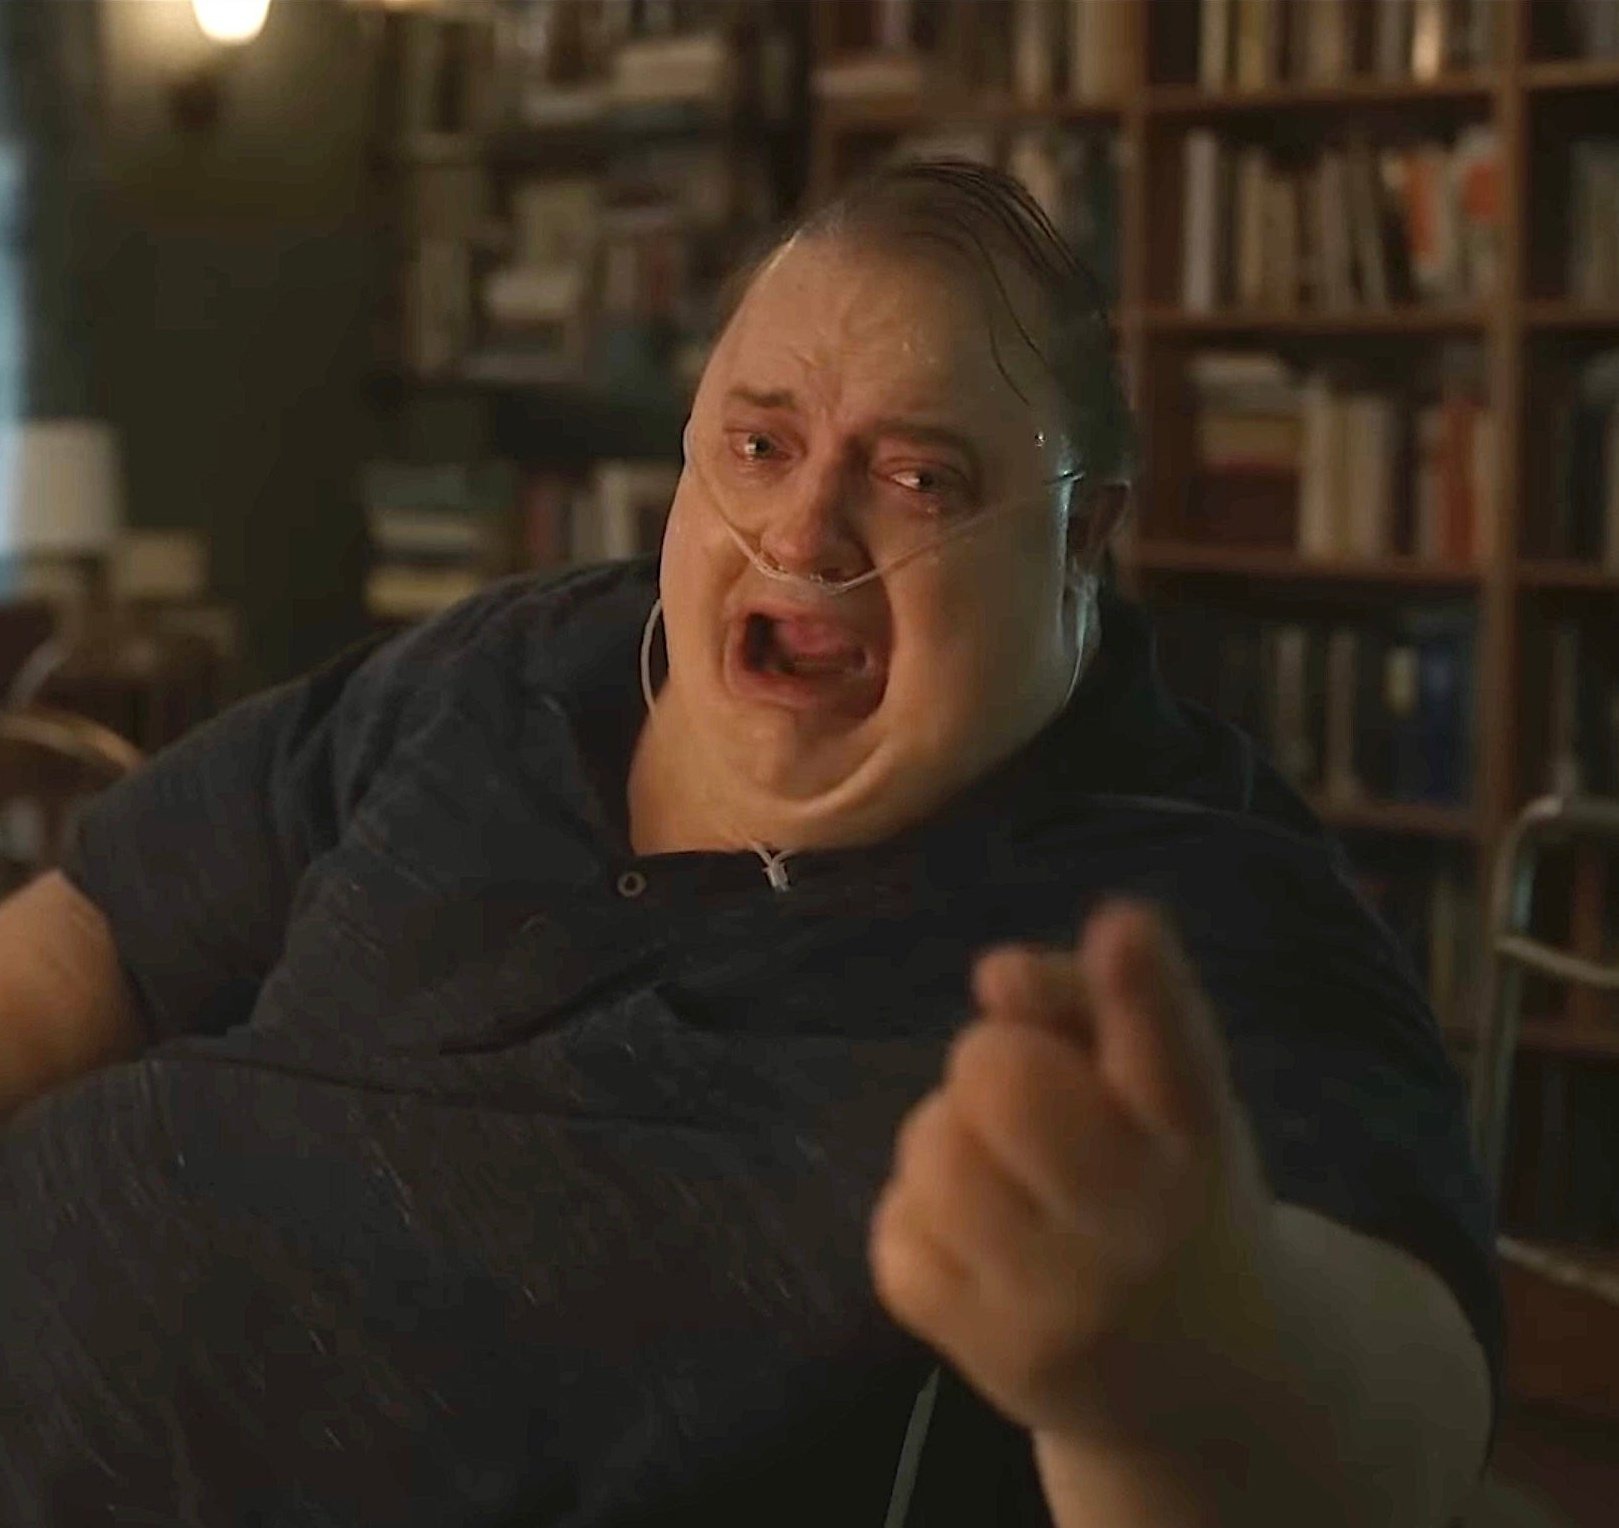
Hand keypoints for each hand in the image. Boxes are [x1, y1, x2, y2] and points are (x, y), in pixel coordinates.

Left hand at [869, 901, 1280, 1467]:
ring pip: (933, 1148)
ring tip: (1007, 1174)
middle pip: (1002, 1079)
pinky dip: (923, 1218)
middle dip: (997, 1061)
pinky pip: (897, 1229)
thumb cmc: (1170, 1188)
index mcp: (1196, 1139)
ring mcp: (1056, 1304)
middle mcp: (1137, 1228)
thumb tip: (996, 974)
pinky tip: (982, 1243)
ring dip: (953, 1139)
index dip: (1141, 988)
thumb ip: (1095, 1004)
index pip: (1170, 1052)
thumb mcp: (1167, 1090)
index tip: (1125, 929)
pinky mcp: (984, 1356)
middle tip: (1031, 1101)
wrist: (1209, 1382)